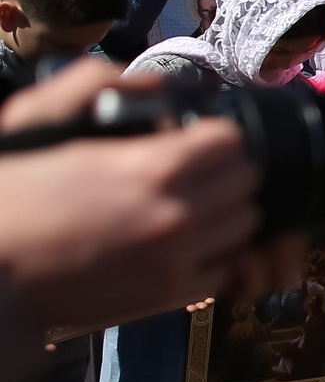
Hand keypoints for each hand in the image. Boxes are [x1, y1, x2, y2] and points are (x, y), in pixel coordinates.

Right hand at [0, 62, 306, 329]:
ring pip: (244, 224)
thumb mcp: (36, 120)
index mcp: (151, 167)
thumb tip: (155, 86)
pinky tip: (188, 245)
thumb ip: (94, 85)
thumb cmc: (8, 194)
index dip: (211, 135)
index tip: (194, 140)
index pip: (230, 142)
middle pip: (245, 180)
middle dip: (223, 169)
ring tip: (194, 205)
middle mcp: (176, 213)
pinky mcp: (170, 296)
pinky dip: (216, 255)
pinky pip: (227, 269)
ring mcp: (178, 259)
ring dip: (225, 210)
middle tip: (195, 171)